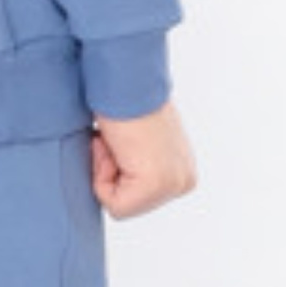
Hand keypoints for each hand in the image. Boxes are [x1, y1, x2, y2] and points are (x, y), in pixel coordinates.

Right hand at [88, 100, 197, 219]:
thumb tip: (116, 172)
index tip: (120, 143)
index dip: (115, 172)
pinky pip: (116, 205)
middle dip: (111, 174)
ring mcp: (173, 184)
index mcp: (183, 171)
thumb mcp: (138, 143)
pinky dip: (101, 175)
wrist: (124, 80)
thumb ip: (136, 165)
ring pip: (120, 206)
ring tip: (115, 142)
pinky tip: (113, 146)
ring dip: (105, 171)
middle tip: (115, 142)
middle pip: (129, 205)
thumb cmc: (124, 100)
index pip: (136, 198)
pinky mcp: (156, 184)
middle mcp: (184, 180)